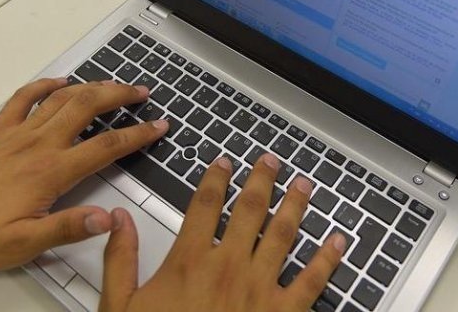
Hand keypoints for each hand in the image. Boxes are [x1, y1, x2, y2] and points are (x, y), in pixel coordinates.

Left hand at [0, 78, 167, 274]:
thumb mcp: (21, 245)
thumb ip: (66, 228)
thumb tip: (107, 217)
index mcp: (49, 172)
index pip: (106, 146)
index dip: (137, 134)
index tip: (158, 125)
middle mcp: (37, 145)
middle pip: (88, 108)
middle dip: (120, 96)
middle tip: (142, 92)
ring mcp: (15, 134)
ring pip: (61, 98)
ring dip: (92, 87)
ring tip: (113, 83)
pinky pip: (22, 98)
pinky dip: (43, 85)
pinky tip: (58, 81)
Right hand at [100, 153, 345, 311]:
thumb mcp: (121, 306)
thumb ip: (121, 259)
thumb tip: (118, 219)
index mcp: (191, 261)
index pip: (205, 204)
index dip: (216, 178)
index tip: (224, 162)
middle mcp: (229, 267)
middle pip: (249, 209)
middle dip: (262, 180)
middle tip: (271, 160)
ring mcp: (259, 289)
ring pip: (282, 234)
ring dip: (294, 205)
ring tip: (303, 184)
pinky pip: (311, 282)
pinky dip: (328, 259)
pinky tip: (339, 241)